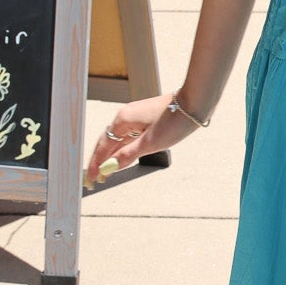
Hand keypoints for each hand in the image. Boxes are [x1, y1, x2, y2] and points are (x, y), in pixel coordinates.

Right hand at [83, 91, 202, 188]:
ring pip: (116, 140)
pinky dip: (121, 149)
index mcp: (122, 121)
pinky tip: (120, 159)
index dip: (95, 165)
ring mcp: (133, 117)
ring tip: (104, 173)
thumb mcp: (150, 143)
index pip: (102, 147)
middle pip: (106, 143)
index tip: (90, 181)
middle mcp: (124, 117)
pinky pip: (126, 136)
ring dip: (109, 157)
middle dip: (99, 162)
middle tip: (93, 181)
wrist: (194, 103)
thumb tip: (107, 168)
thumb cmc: (174, 121)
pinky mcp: (143, 119)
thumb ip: (126, 156)